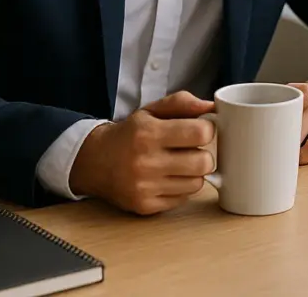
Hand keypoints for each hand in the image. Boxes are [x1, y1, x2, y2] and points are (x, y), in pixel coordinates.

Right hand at [69, 90, 215, 215]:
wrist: (95, 161)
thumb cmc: (130, 133)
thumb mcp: (151, 110)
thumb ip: (182, 103)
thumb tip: (212, 106)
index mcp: (148, 132)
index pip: (200, 133)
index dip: (207, 129)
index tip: (200, 129)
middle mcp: (145, 161)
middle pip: (203, 162)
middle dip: (204, 154)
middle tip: (192, 150)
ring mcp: (144, 187)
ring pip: (197, 183)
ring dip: (194, 173)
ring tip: (179, 164)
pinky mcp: (145, 206)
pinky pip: (183, 199)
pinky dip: (181, 188)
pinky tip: (168, 178)